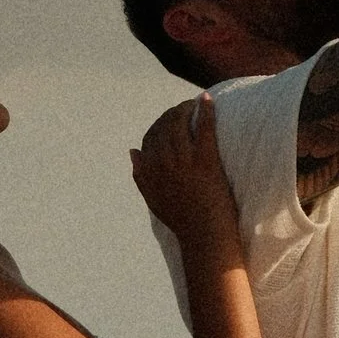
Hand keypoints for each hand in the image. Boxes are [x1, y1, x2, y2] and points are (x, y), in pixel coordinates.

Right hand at [131, 95, 238, 246]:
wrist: (204, 237)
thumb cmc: (183, 221)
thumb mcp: (153, 200)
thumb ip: (141, 176)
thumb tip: (133, 151)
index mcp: (151, 171)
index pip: (149, 138)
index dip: (158, 125)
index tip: (168, 120)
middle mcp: (164, 163)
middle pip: (164, 127)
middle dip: (172, 114)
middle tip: (184, 108)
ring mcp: (184, 162)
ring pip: (180, 124)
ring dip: (186, 109)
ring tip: (194, 104)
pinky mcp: (205, 162)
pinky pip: (203, 129)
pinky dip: (205, 111)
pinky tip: (206, 100)